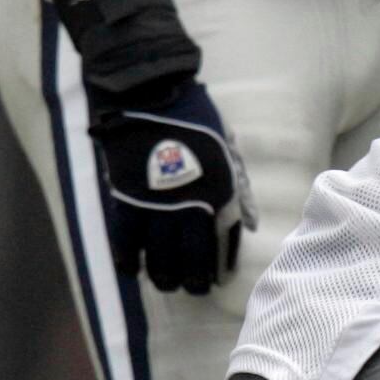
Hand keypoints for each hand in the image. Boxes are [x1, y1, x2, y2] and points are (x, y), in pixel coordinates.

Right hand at [87, 77, 252, 294]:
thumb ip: (238, 189)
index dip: (222, 264)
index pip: (225, 242)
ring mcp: (156, 204)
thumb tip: (254, 224)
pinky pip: (125, 240)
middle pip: (193, 257)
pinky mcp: (125, 197)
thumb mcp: (228, 151)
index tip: (219, 278)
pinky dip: (128, 258)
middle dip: (194, 279)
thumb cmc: (193, 117)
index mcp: (221, 192)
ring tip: (166, 284)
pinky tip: (131, 270)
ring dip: (163, 275)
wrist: (149, 90)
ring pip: (160, 256)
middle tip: (193, 289)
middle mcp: (191, 205)